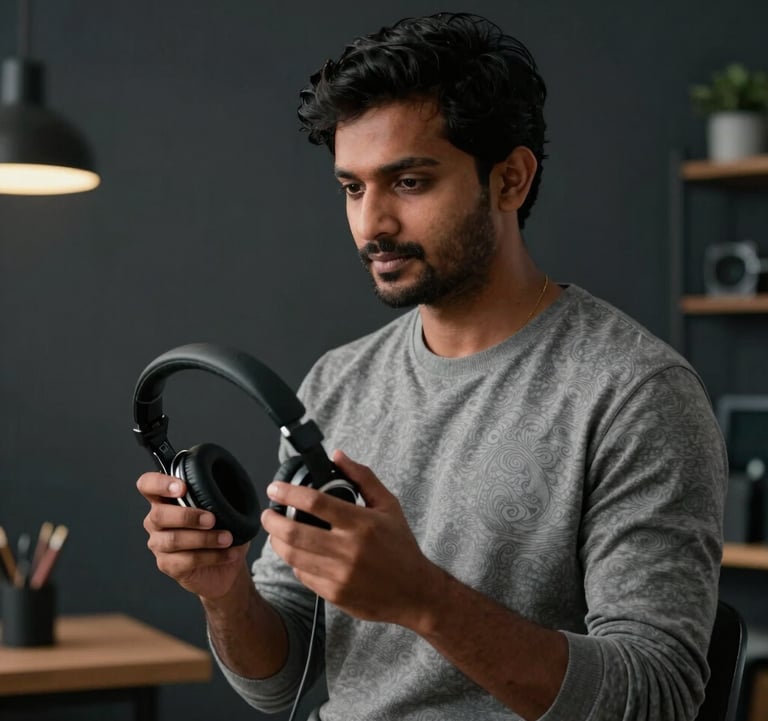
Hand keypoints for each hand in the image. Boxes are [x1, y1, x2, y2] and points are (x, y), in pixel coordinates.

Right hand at [136, 472, 248, 599]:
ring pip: (173, 539)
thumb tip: (230, 484)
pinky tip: (228, 553)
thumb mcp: (224, 508)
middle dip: (188, 516)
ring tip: (227, 538)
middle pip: (158, 515)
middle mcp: (157, 521)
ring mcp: (159, 544)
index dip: (159, 484)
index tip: (182, 488)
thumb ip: (219, 495)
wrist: (226, 566)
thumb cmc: (222, 530)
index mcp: (166, 499)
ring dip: (204, 538)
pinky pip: (186, 560)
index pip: (148, 484)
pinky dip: (212, 556)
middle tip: (212, 519)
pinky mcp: (167, 565)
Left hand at [262, 450, 442, 628]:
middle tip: (269, 513)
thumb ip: (363, 477)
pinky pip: (302, 575)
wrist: (415, 592)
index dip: (288, 493)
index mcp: (362, 523)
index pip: (315, 503)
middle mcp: (349, 549)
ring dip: (277, 541)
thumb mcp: (388, 505)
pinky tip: (298, 553)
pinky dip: (295, 561)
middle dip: (272, 520)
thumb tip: (337, 456)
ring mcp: (340, 575)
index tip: (275, 489)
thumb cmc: (401, 545)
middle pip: (295, 532)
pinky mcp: (334, 594)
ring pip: (293, 556)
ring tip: (277, 531)